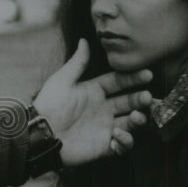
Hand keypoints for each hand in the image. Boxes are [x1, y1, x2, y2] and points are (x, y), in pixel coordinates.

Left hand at [32, 39, 151, 166]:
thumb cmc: (48, 105)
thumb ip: (77, 62)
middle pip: (130, 102)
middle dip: (141, 99)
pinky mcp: (104, 146)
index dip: (133, 78)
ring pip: (131, 123)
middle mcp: (103, 108)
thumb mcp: (62, 81)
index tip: (148, 73)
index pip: (119, 81)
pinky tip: (117, 135)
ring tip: (137, 117)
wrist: (40, 134)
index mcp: (94, 91)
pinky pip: (123, 145)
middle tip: (146, 98)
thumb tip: (84, 40)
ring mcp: (105, 127)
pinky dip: (125, 141)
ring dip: (139, 120)